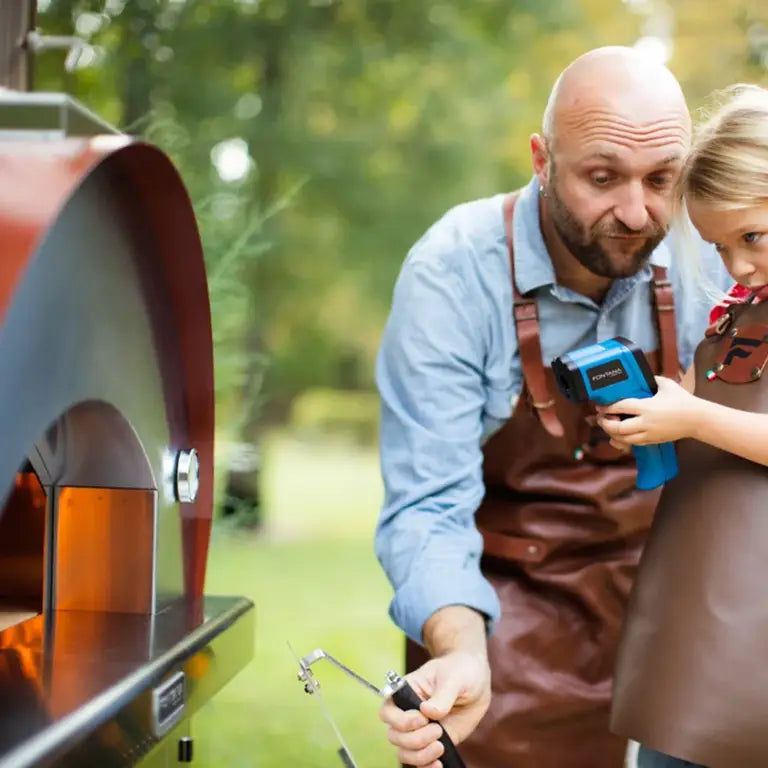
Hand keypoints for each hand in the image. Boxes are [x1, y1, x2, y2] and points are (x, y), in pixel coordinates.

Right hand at [379, 650, 490, 767]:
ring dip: (420, 755)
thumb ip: (442, 695)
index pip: (387, 711)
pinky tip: (439, 764)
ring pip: (405, 752)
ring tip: (440, 746)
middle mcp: (408, 713)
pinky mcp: (433, 742)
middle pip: (395, 736)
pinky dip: (426, 767)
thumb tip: (428, 711)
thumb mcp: (453, 677)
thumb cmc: (459, 670)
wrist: (475, 681)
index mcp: (406, 692)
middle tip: (438, 730)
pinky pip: (421, 761)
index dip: (401, 720)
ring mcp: (420, 730)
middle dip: (415, 739)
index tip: (423, 718)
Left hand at [596, 376, 700, 444]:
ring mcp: (649, 433)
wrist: (698, 419)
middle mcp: (646, 422)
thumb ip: (651, 379)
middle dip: (605, 423)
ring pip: (623, 438)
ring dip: (612, 433)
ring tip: (608, 425)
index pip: (621, 407)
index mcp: (647, 407)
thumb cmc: (682, 400)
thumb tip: (639, 376)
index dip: (607, 407)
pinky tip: (617, 435)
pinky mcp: (652, 441)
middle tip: (601, 418)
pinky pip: (632, 444)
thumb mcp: (666, 385)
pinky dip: (622, 440)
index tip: (600, 405)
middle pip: (618, 428)